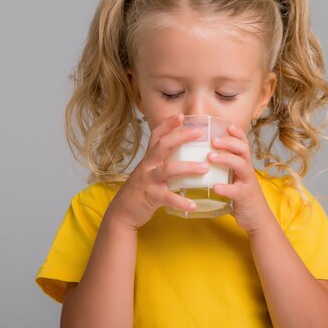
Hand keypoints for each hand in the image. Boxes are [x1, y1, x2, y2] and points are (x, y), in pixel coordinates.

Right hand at [107, 113, 209, 229]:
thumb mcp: (150, 171)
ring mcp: (148, 180)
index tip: (181, 116)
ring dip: (188, 167)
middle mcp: (148, 165)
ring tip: (205, 168)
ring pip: (168, 169)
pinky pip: (167, 197)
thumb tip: (188, 156)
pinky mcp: (150, 196)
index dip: (168, 124)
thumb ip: (164, 163)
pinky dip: (181, 202)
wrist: (122, 211)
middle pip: (163, 146)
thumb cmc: (141, 190)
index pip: (157, 135)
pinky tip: (193, 205)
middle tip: (199, 133)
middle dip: (180, 137)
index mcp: (149, 158)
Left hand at [208, 124, 272, 232]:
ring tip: (210, 157)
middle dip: (229, 142)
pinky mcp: (245, 198)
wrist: (257, 220)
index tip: (225, 125)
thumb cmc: (241, 197)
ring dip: (226, 159)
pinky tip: (214, 187)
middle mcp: (247, 171)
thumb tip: (201, 157)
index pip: (243, 143)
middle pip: (243, 150)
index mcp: (243, 165)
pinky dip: (225, 188)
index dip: (236, 133)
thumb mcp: (234, 179)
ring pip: (241, 165)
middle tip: (213, 140)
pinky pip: (236, 191)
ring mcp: (247, 183)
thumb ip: (224, 169)